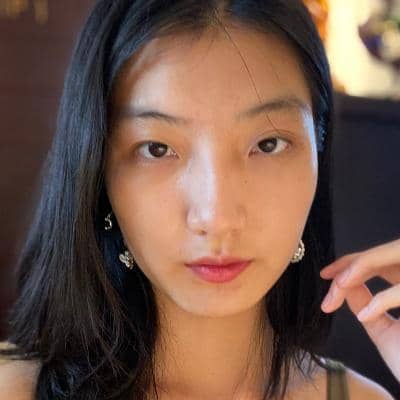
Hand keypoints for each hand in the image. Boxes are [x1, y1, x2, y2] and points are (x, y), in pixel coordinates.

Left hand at [319, 238, 399, 381]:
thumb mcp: (383, 330)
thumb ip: (365, 305)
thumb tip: (345, 285)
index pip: (382, 262)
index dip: (353, 262)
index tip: (327, 273)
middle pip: (384, 256)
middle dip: (353, 263)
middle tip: (328, 276)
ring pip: (391, 260)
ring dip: (361, 269)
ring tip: (340, 285)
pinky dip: (381, 301)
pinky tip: (365, 316)